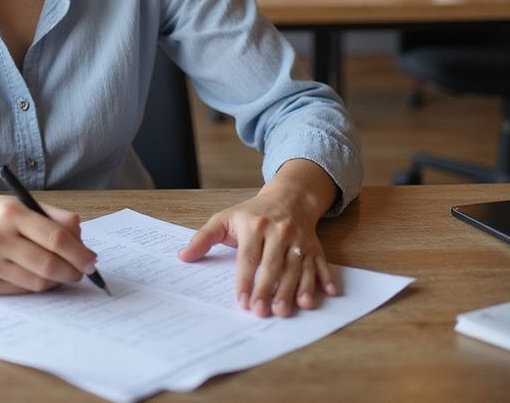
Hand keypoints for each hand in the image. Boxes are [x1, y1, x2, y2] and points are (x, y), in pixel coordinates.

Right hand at [0, 194, 97, 295]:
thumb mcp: (20, 204)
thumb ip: (54, 217)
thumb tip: (82, 240)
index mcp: (11, 213)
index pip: (55, 238)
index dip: (78, 253)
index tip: (91, 260)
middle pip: (49, 264)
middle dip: (72, 271)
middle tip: (82, 272)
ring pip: (37, 282)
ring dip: (56, 281)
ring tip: (62, 274)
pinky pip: (20, 290)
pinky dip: (36, 286)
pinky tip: (40, 278)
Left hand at [177, 163, 339, 317]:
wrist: (289, 197)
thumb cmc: (252, 213)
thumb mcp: (225, 219)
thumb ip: (203, 238)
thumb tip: (183, 256)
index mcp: (254, 225)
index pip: (248, 257)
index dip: (245, 280)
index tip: (241, 301)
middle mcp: (279, 232)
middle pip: (273, 264)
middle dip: (267, 289)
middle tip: (261, 312)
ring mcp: (299, 240)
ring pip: (297, 268)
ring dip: (293, 290)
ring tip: (285, 310)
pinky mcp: (315, 248)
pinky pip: (321, 265)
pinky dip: (324, 279)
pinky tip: (326, 295)